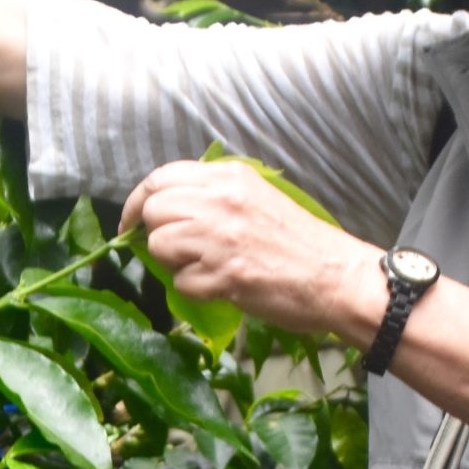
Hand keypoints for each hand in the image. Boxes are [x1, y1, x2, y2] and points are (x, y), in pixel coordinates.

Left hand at [121, 159, 374, 337]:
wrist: (336, 277)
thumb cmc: (299, 243)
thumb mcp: (256, 198)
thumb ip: (214, 196)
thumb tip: (167, 210)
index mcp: (228, 177)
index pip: (160, 178)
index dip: (138, 203)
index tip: (132, 224)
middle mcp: (219, 200)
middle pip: (153, 211)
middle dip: (157, 235)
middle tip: (181, 253)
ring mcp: (220, 236)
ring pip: (160, 246)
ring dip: (176, 264)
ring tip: (209, 269)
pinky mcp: (224, 273)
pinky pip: (182, 283)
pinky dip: (197, 291)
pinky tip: (226, 287)